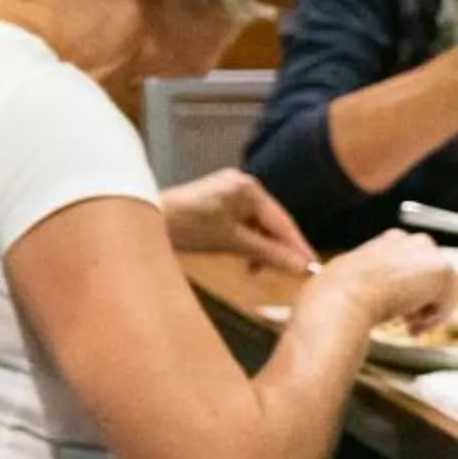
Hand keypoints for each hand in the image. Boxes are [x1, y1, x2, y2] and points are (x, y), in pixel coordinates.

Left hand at [159, 168, 317, 275]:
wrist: (144, 217)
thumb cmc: (185, 226)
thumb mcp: (231, 242)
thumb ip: (268, 253)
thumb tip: (301, 267)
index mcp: (248, 188)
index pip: (282, 221)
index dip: (298, 246)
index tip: (313, 268)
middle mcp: (241, 184)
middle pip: (270, 222)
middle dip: (278, 249)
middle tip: (288, 274)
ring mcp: (227, 191)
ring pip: (256, 225)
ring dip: (259, 248)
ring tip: (257, 271)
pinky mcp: (215, 201)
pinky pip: (241, 223)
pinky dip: (245, 241)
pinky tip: (244, 259)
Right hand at [314, 229, 457, 337]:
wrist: (342, 298)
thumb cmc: (337, 292)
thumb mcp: (355, 279)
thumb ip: (377, 280)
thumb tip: (388, 294)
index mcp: (391, 240)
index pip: (416, 264)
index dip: (412, 290)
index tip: (403, 309)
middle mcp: (412, 241)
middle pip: (435, 275)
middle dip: (426, 299)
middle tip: (408, 321)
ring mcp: (429, 253)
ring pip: (446, 289)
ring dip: (430, 311)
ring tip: (408, 326)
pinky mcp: (441, 269)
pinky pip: (448, 302)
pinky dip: (433, 319)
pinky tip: (411, 325)